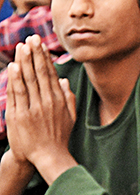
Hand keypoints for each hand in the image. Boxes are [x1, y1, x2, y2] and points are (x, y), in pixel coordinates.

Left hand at [5, 35, 76, 180]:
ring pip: (28, 81)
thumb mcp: (70, 117)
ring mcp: (32, 109)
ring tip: (21, 47)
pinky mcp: (20, 116)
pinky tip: (14, 67)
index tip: (40, 45)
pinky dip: (15, 80)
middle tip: (31, 38)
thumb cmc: (59, 137)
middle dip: (34, 54)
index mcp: (58, 101)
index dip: (44, 58)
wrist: (48, 156)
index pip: (50, 75)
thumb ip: (68, 97)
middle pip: (39, 74)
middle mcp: (46, 103)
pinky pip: (17, 94)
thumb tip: (63, 80)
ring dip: (24, 62)